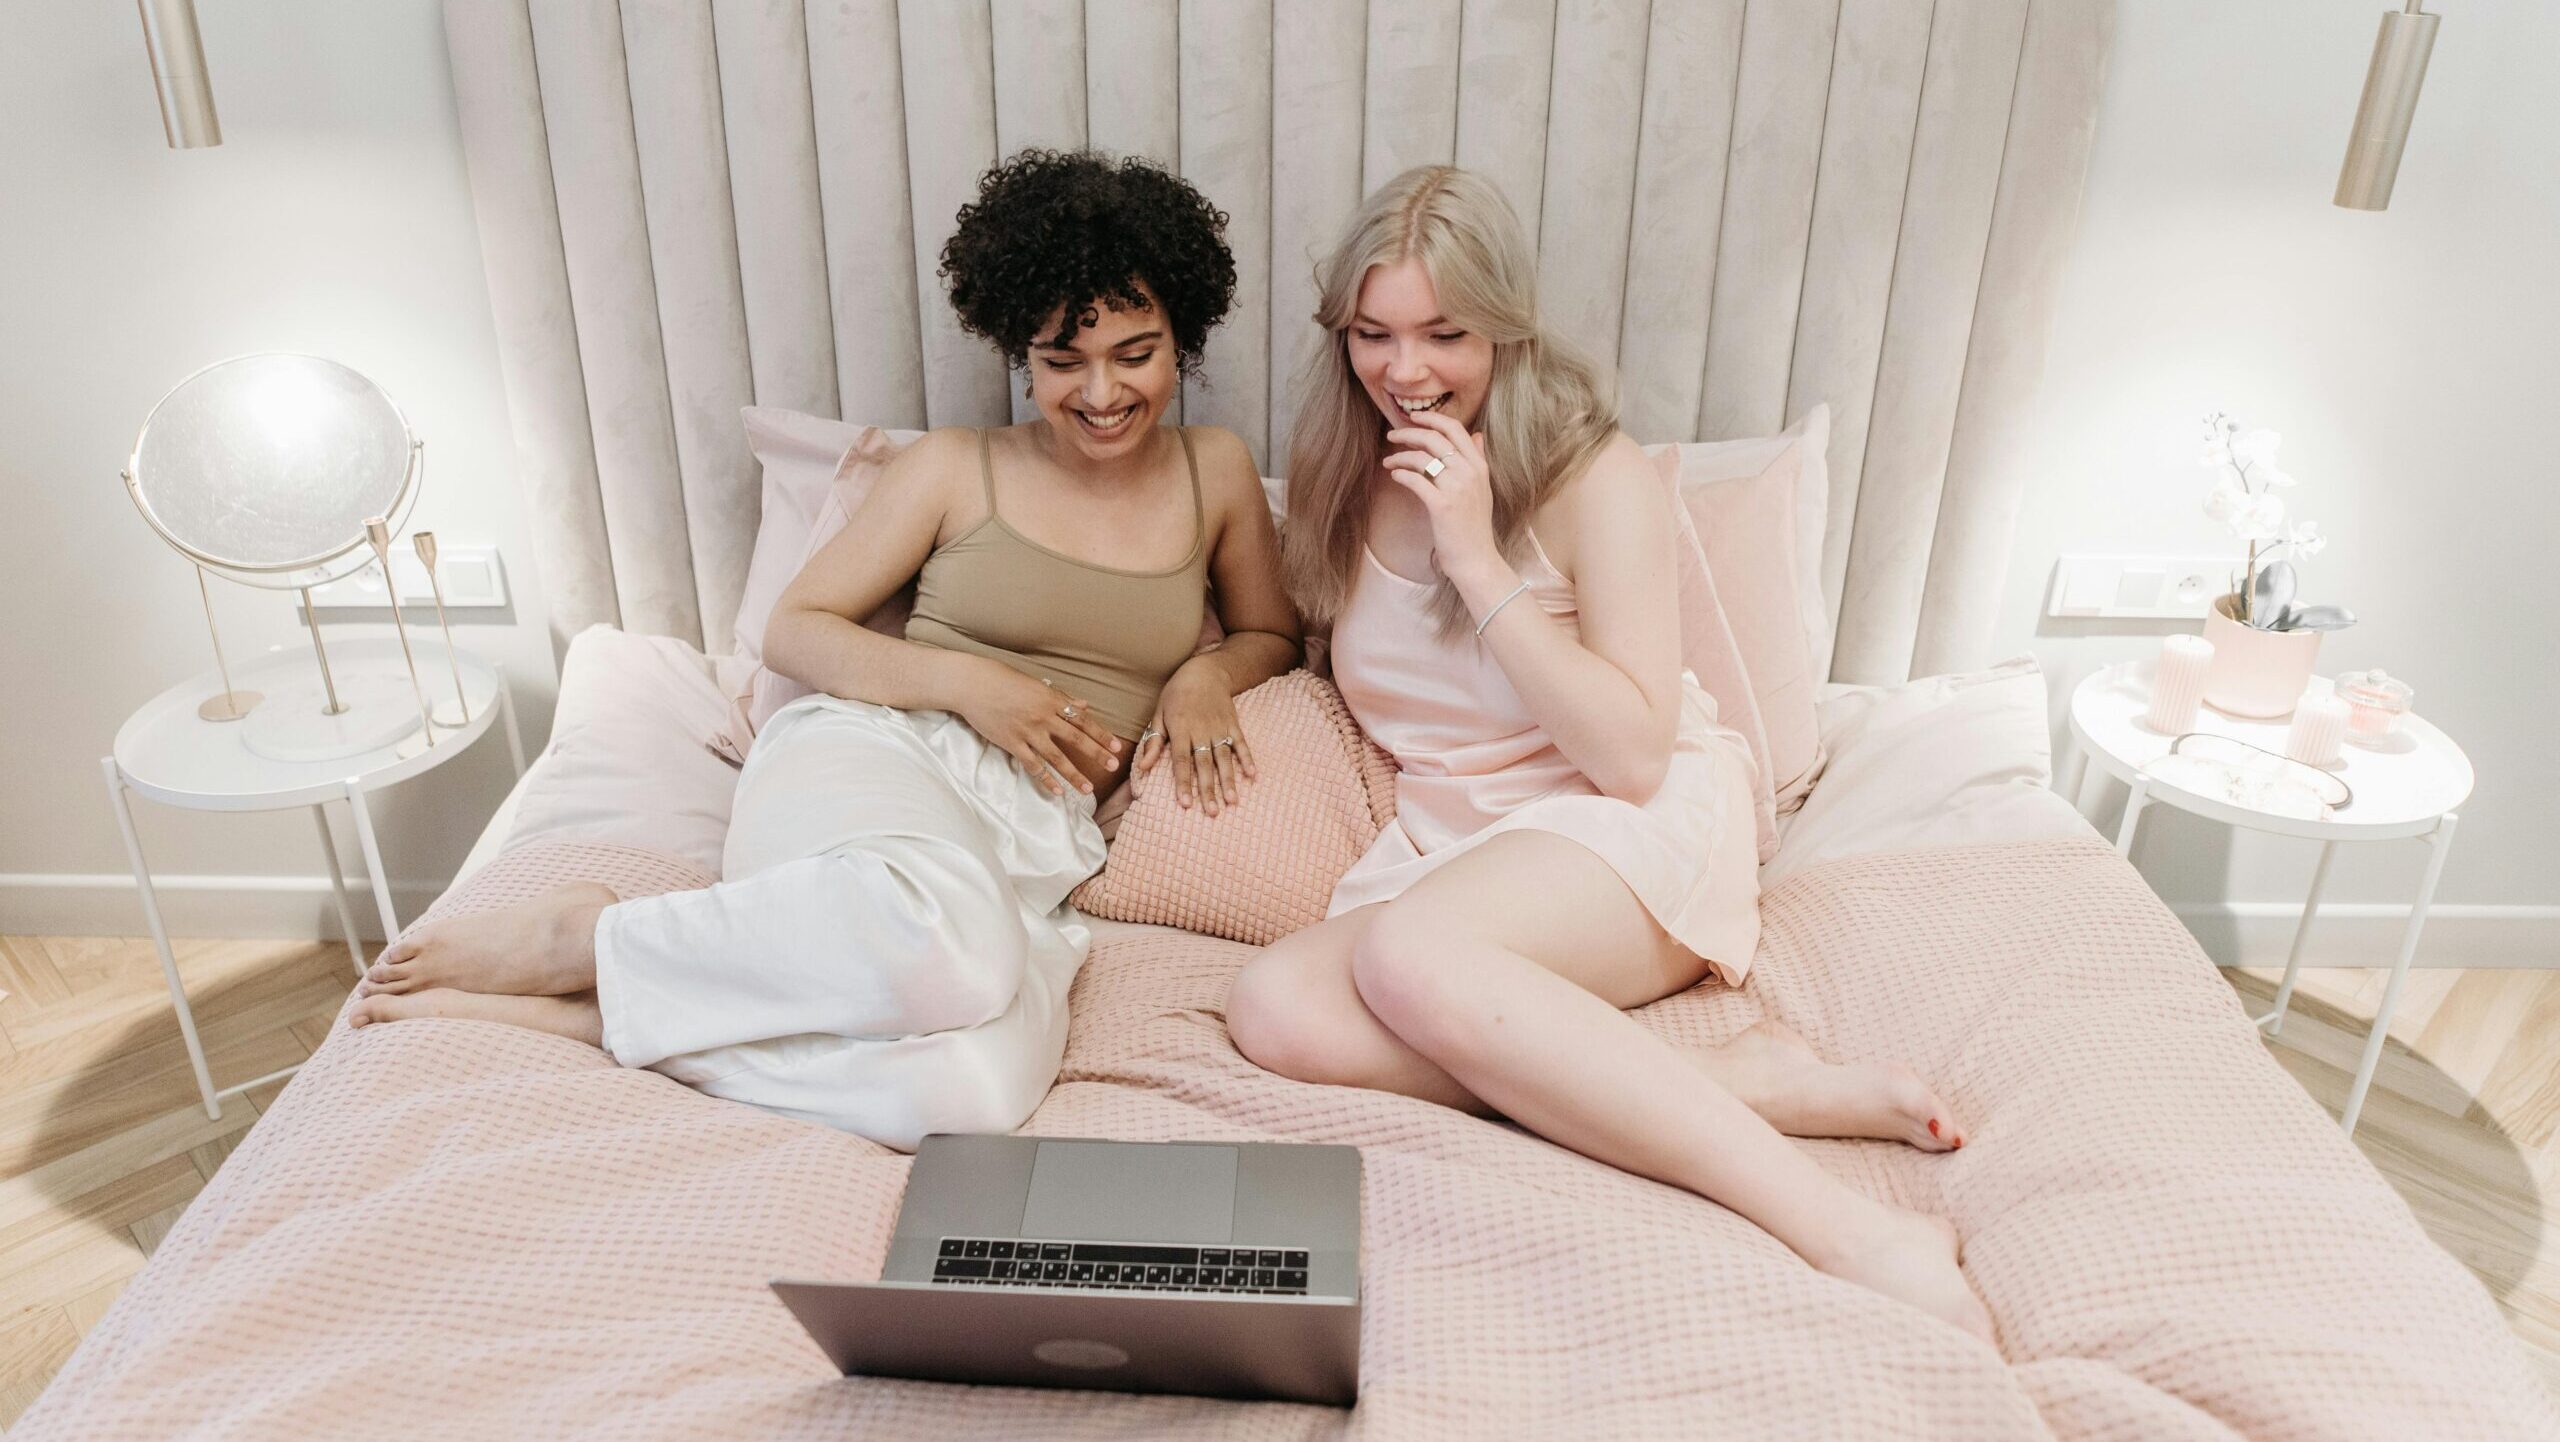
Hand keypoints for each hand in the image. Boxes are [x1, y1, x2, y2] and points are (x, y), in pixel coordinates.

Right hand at [952, 660, 1122, 797]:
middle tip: (1113, 767)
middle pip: (1075, 739)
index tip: (1116, 746)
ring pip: (1056, 757)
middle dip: (1096, 754)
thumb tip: (1084, 705)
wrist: (973, 685)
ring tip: (1087, 788)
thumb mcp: (1036, 685)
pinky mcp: (1011, 743)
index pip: (1082, 720)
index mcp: (1051, 700)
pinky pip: (1032, 765)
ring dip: (1073, 775)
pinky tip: (1056, 791)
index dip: (1101, 734)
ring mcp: (1027, 732)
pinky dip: (1045, 779)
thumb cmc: (1003, 680)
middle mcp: (1043, 717)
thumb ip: (1062, 697)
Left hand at [1132, 655, 1256, 815]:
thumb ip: (1153, 741)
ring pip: (1224, 758)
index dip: (1184, 783)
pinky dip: (1248, 759)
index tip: (1186, 803)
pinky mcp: (1233, 724)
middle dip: (1208, 789)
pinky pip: (1241, 743)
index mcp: (1180, 730)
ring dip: (1229, 780)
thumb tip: (1143, 767)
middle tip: (1212, 812)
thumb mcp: (1159, 714)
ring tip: (1232, 801)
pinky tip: (1253, 776)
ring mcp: (1219, 728)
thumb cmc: (1176, 694)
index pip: (1181, 762)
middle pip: (1204, 765)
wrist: (1204, 670)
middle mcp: (1201, 731)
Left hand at [1383, 409, 1499, 580]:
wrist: (1477, 560)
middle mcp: (1470, 472)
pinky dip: (1401, 474)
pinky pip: (1416, 480)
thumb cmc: (1475, 526)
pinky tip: (1395, 476)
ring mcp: (1457, 488)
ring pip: (1422, 458)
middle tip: (1392, 436)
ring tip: (1388, 462)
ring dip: (1399, 456)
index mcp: (1479, 466)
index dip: (1431, 418)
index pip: (1455, 428)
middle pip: (1434, 438)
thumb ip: (1478, 460)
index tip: (1413, 418)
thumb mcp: (1483, 488)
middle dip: (1408, 433)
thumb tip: (1477, 434)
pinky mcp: (1442, 506)